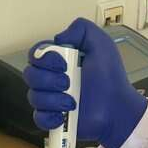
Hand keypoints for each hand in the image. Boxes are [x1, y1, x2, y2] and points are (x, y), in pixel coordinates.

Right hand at [24, 17, 147, 147]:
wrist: (117, 108)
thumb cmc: (110, 78)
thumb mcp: (101, 44)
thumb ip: (81, 29)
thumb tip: (58, 37)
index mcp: (59, 60)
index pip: (35, 54)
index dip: (45, 59)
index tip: (64, 64)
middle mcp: (51, 79)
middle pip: (30, 75)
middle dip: (49, 80)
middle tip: (69, 83)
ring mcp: (50, 100)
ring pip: (33, 97)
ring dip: (53, 99)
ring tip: (72, 103)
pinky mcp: (52, 119)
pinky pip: (38, 118)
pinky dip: (49, 117)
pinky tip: (63, 116)